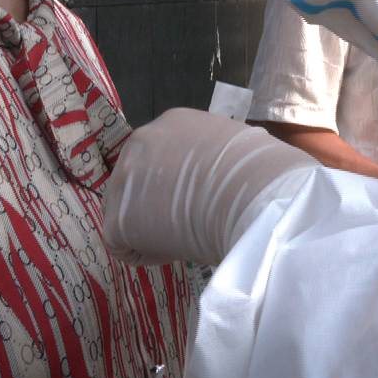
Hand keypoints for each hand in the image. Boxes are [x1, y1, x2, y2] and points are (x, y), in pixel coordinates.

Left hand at [104, 108, 317, 265]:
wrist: (251, 193)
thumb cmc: (259, 173)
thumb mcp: (239, 148)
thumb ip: (218, 157)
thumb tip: (225, 175)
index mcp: (174, 123)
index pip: (161, 156)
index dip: (176, 184)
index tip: (198, 202)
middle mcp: (142, 141)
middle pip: (137, 180)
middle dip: (155, 203)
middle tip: (187, 223)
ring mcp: (124, 178)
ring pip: (127, 212)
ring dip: (151, 228)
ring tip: (186, 238)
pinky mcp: (117, 218)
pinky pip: (124, 245)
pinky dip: (148, 254)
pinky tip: (178, 251)